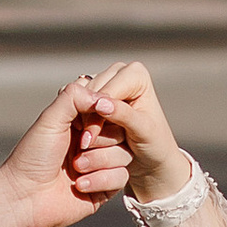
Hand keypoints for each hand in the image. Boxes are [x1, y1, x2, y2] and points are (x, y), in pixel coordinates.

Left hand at [0, 74, 131, 226]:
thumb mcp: (51, 119)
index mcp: (81, 121)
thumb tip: (104, 96)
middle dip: (100, 140)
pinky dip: (99, 180)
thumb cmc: (33, 157)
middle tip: (79, 147)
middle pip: (123, 131)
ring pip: (125, 154)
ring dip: (97, 162)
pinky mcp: (106, 187)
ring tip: (75, 169)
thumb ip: (75, 97)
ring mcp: (101, 164)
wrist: (25, 197)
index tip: (84, 126)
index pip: (110, 108)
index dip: (103, 115)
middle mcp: (94, 141)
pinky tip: (79, 185)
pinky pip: (121, 177)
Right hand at [71, 60, 192, 207]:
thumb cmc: (153, 142)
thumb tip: (100, 103)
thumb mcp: (143, 130)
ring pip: (79, 97)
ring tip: (86, 142)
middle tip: (85, 144)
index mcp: (135, 73)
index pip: (106, 91)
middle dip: (88, 118)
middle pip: (90, 92)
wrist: (151, 154)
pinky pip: (74, 103)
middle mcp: (118, 72)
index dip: (96, 114)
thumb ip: (123, 115)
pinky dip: (76, 120)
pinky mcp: (92, 93)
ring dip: (81, 120)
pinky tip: (82, 136)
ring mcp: (103, 81)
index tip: (88, 139)